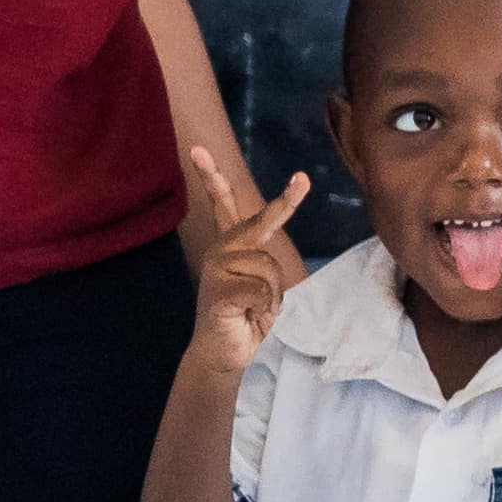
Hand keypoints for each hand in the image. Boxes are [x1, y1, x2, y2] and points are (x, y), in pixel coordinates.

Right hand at [178, 141, 311, 370]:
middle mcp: (221, 250)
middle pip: (258, 223)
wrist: (224, 351)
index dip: (211, 176)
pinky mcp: (218, 291)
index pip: (221, 203)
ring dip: (274, 294)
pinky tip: (250, 315)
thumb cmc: (245, 314)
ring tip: (259, 308)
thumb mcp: (260, 285)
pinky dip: (266, 307)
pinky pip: (261, 290)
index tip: (198, 150)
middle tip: (303, 178)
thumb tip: (267, 275)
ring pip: (268, 266)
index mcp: (230, 244)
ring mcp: (217, 268)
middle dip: (284, 202)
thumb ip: (263, 266)